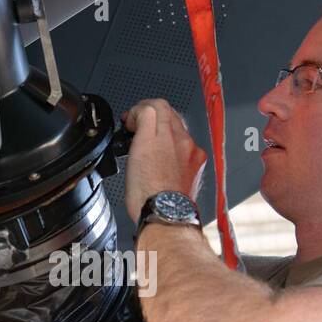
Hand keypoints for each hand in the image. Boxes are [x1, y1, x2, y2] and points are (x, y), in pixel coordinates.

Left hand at [121, 98, 207, 224]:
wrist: (166, 214)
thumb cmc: (167, 208)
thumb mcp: (178, 187)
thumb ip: (174, 171)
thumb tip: (161, 171)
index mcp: (193, 156)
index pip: (178, 127)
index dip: (162, 124)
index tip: (149, 132)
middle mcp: (187, 144)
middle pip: (171, 114)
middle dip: (152, 114)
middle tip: (137, 124)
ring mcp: (171, 138)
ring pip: (160, 108)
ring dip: (143, 111)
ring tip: (132, 122)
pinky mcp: (153, 137)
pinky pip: (146, 110)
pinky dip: (135, 112)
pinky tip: (128, 122)